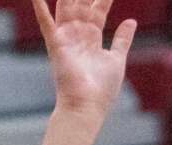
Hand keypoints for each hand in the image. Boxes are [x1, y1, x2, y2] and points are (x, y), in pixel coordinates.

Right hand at [31, 0, 136, 121]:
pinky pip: (45, 23)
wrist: (87, 106)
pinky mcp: (56, 45)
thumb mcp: (117, 59)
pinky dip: (39, 8)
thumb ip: (122, 39)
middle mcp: (77, 35)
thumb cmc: (103, 89)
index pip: (98, 10)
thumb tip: (131, 21)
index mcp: (92, 39)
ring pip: (65, 7)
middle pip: (80, 4)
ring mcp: (65, 39)